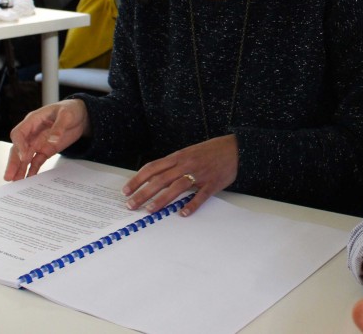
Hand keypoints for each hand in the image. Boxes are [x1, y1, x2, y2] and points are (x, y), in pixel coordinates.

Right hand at [3, 99, 89, 180]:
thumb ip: (59, 127)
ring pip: (25, 157)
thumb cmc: (70, 109)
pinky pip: (36, 161)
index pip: (19, 133)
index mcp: (33, 120)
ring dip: (20, 169)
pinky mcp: (46, 149)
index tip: (24, 156)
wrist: (81, 115)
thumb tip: (52, 139)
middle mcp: (32, 133)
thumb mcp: (66, 114)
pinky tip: (28, 178)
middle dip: (13, 162)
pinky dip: (32, 169)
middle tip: (9, 176)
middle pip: (18, 148)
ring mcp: (38, 142)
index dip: (19, 145)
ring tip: (15, 181)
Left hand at [121, 135, 237, 216]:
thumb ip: (174, 164)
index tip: (127, 190)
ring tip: (149, 210)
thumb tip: (156, 177)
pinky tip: (183, 213)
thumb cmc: (212, 150)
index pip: (152, 168)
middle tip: (131, 205)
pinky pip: (200, 196)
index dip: (137, 179)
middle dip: (143, 193)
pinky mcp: (213, 183)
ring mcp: (200, 174)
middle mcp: (186, 164)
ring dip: (161, 199)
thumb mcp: (189, 152)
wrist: (236, 148)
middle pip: (160, 179)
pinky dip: (191, 205)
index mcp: (179, 156)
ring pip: (176, 187)